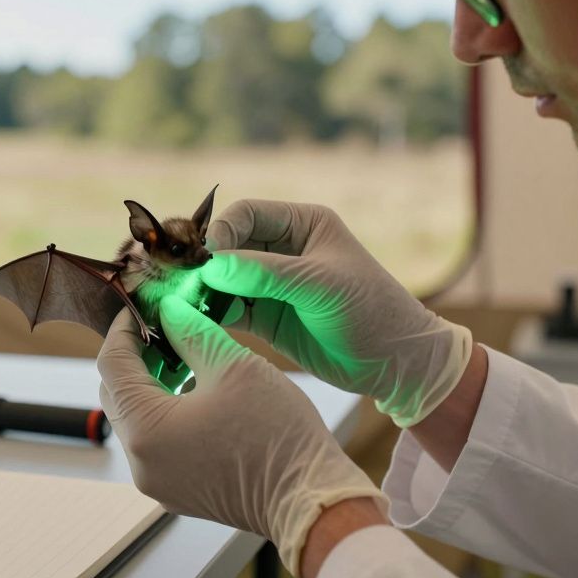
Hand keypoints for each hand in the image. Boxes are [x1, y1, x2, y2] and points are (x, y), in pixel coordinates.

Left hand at [97, 297, 387, 575]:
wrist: (310, 499)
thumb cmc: (277, 433)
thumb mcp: (234, 365)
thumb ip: (190, 331)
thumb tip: (167, 309)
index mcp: (146, 429)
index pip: (111, 364)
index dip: (124, 328)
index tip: (142, 306)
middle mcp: (141, 462)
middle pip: (116, 394)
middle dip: (135, 356)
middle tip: (163, 327)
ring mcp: (157, 481)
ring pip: (135, 419)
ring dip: (150, 385)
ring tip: (183, 357)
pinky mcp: (175, 491)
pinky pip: (155, 443)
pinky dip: (164, 413)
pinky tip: (195, 392)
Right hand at [202, 199, 471, 426]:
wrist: (396, 364)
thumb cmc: (370, 311)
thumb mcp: (319, 285)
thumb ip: (265, 273)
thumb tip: (211, 265)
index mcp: (302, 224)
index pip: (246, 214)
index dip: (221, 232)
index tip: (205, 259)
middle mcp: (282, 249)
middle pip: (227, 244)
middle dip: (204, 262)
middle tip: (181, 282)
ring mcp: (271, 284)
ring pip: (222, 278)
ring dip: (202, 289)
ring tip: (184, 303)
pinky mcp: (264, 316)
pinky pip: (227, 308)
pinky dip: (210, 313)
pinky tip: (196, 321)